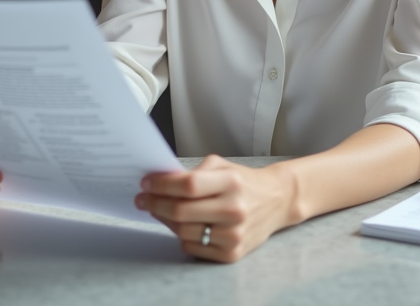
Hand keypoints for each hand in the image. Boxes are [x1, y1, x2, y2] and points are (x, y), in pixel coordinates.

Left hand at [135, 155, 298, 262]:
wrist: (276, 201)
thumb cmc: (243, 182)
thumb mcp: (221, 166)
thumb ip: (192, 173)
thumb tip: (158, 182)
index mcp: (231, 183)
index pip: (187, 185)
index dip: (161, 185)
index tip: (146, 183)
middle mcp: (234, 210)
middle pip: (181, 211)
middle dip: (155, 204)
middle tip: (143, 199)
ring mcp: (234, 234)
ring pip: (183, 232)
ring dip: (165, 220)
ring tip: (161, 210)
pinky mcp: (232, 253)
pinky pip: (193, 248)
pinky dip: (182, 236)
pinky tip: (183, 225)